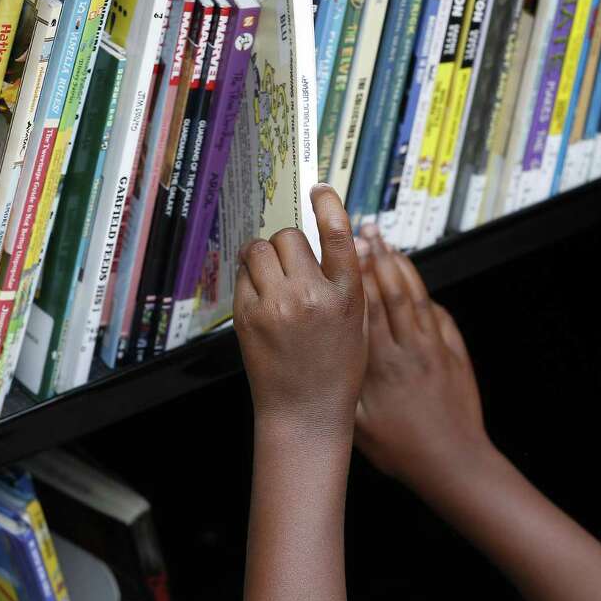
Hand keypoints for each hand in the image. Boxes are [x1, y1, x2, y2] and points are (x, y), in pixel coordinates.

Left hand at [234, 184, 365, 444]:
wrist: (304, 412)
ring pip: (260, 249)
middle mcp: (310, 297)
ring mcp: (275, 306)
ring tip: (273, 278)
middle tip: (293, 267)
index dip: (328, 204)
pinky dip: (250, 278)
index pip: (337, 234)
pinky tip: (262, 299)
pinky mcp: (247, 316)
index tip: (319, 188)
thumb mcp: (357, 323)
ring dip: (265, 256)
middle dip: (290, 246)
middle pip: (290, 237)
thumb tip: (335, 240)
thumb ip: (347, 281)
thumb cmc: (335, 370)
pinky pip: (243, 274)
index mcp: (346, 296)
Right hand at [354, 227, 490, 487]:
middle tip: (365, 231)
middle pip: (393, 291)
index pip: (367, 308)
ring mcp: (434, 348)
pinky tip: (414, 279)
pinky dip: (424, 292)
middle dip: (377, 258)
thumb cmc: (403, 450)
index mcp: (381, 365)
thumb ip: (342, 389)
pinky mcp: (453, 353)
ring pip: (416, 297)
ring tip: (386, 242)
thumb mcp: (358, 426)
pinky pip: (437, 314)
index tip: (346, 250)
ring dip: (401, 266)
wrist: (453, 463)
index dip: (356, 275)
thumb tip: (323, 359)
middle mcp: (409, 349)